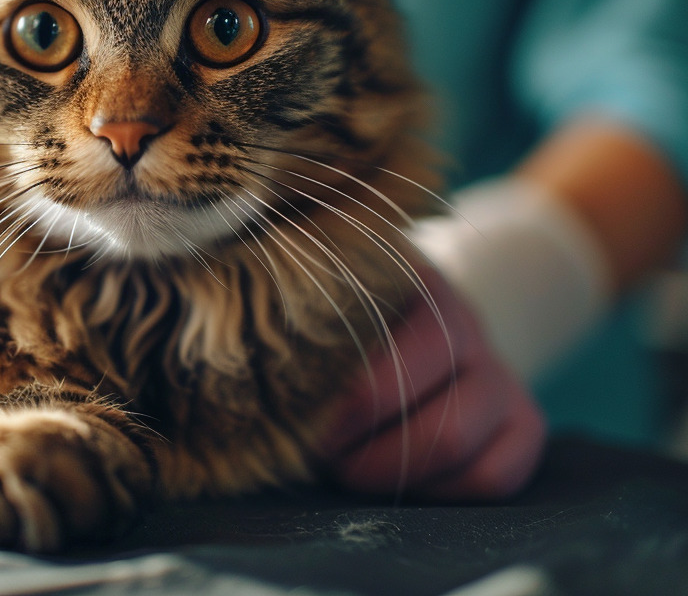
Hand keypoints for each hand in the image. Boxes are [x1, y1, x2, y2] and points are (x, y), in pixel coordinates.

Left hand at [318, 265, 546, 498]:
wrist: (405, 310)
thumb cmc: (342, 316)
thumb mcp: (323, 303)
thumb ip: (302, 328)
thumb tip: (253, 381)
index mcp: (415, 286)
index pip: (399, 358)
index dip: (353, 407)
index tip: (306, 425)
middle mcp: (468, 326)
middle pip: (436, 419)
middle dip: (369, 455)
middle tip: (323, 458)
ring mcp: (502, 373)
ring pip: (464, 448)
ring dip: (396, 475)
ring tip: (348, 471)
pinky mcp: (525, 419)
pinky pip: (497, 475)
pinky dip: (442, 492)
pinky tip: (399, 481)